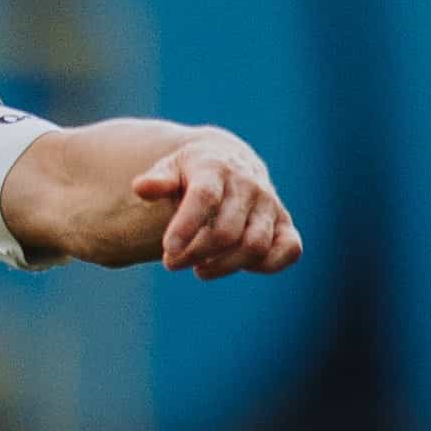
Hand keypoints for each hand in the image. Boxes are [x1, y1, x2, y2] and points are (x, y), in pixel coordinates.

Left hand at [132, 130, 300, 277]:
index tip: (168, 251)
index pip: (205, 197)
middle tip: (172, 262)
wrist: (229, 161)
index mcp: (216, 168)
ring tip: (199, 269)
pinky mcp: (285, 224)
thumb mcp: (171, 168)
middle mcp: (248, 185)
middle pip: (226, 232)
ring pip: (254, 246)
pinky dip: (268, 265)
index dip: (186, 226)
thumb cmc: (192, 172)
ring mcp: (269, 205)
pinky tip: (239, 267)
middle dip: (195, 254)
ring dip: (224, 266)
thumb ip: (158, 181)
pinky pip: (289, 249)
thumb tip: (141, 187)